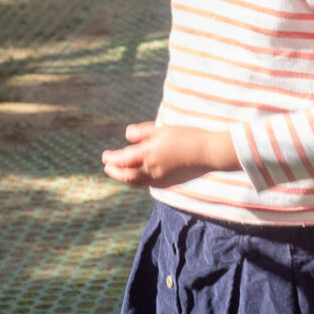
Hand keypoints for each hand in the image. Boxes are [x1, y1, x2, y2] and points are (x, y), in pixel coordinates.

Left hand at [101, 122, 237, 187]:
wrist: (208, 152)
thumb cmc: (186, 136)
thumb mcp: (162, 129)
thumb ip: (142, 132)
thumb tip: (127, 135)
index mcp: (148, 154)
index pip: (122, 160)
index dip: (111, 159)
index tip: (105, 156)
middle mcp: (151, 170)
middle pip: (126, 176)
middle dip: (114, 172)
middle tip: (107, 166)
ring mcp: (160, 179)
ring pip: (136, 183)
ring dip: (125, 178)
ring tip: (121, 172)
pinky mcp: (169, 182)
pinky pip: (148, 184)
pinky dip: (139, 180)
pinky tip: (140, 175)